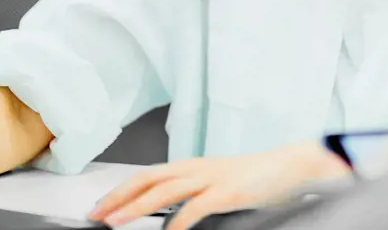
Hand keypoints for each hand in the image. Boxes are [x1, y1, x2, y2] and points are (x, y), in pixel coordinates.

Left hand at [87, 140, 350, 229]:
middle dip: (118, 197)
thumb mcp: (218, 183)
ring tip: (117, 221)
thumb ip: (193, 195)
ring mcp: (211, 178)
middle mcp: (196, 168)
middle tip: (96, 215)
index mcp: (192, 166)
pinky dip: (179, 222)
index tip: (101, 207)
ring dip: (137, 207)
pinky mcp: (227, 191)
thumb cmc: (257, 177)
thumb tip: (168, 215)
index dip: (121, 190)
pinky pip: (196, 207)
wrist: (291, 166)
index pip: (147, 176)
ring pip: (164, 190)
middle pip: (147, 180)